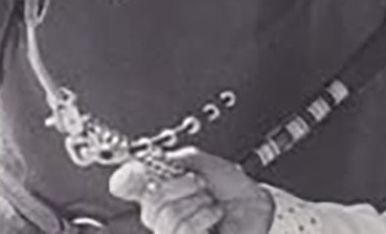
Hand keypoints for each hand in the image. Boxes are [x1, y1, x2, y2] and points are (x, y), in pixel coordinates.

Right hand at [110, 149, 274, 233]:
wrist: (259, 208)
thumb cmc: (237, 191)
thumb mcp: (206, 164)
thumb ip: (178, 160)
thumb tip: (154, 159)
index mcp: (164, 191)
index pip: (128, 187)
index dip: (126, 180)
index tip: (134, 171)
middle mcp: (164, 215)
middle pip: (148, 202)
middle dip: (179, 187)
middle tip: (199, 184)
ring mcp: (173, 232)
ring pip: (166, 216)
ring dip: (196, 204)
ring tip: (210, 203)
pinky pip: (182, 229)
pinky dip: (202, 217)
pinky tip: (213, 216)